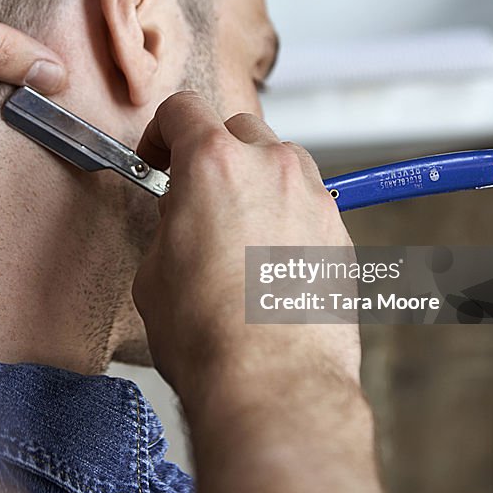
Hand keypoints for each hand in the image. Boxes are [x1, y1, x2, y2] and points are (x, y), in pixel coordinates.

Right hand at [133, 92, 382, 492]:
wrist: (271, 382)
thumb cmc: (209, 336)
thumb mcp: (154, 271)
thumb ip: (169, 223)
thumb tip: (182, 218)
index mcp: (212, 163)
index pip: (183, 110)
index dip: (162, 133)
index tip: (160, 157)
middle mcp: (269, 167)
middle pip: (238, 129)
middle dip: (214, 153)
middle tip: (197, 195)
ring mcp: (312, 197)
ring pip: (281, 161)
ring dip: (257, 180)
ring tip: (238, 229)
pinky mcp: (339, 232)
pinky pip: (308, 203)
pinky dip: (288, 216)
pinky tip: (269, 261)